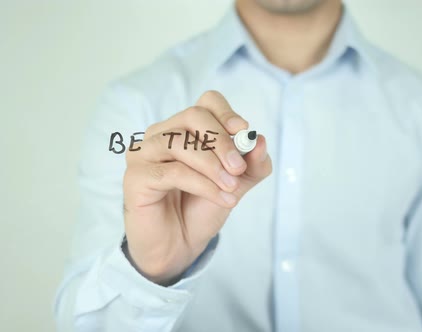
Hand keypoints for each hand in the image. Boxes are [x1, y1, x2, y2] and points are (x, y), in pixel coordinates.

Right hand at [122, 90, 271, 284]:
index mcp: (185, 128)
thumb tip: (260, 140)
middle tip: (239, 168)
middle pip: (193, 116)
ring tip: (231, 188)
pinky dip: (203, 185)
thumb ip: (252, 164)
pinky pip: (173, 172)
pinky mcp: (136, 177)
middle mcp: (161, 134)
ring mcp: (144, 154)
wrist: (180, 245)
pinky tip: (222, 198)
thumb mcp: (237, 183)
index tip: (244, 133)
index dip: (227, 114)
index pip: (206, 102)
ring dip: (213, 166)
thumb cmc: (202, 208)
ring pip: (181, 143)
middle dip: (222, 141)